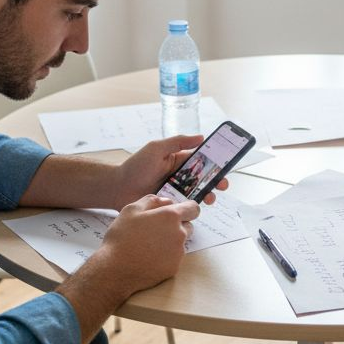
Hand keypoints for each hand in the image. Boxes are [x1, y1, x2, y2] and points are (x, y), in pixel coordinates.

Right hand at [93, 194, 198, 295]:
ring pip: (181, 242)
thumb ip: (152, 200)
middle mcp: (180, 234)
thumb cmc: (121, 237)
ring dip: (171, 241)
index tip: (177, 212)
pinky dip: (166, 256)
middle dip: (177, 225)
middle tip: (156, 230)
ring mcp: (178, 252)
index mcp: (170, 216)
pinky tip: (149, 257)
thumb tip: (167, 201)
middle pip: (188, 226)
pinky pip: (174, 258)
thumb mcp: (131, 210)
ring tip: (150, 245)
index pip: (193, 208)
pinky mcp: (174, 268)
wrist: (115, 270)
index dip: (186, 209)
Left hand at [110, 134, 229, 209]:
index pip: (201, 160)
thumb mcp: (157, 148)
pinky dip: (193, 206)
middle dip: (216, 181)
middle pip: (203, 178)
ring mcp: (176, 191)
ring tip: (210, 198)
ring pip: (197, 193)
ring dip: (207, 195)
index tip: (225, 164)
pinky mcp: (171, 204)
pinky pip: (186, 205)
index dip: (214, 162)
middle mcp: (180, 176)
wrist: (118, 188)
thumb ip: (178, 142)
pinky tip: (196, 207)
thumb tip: (201, 137)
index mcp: (178, 161)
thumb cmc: (136, 166)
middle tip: (223, 185)